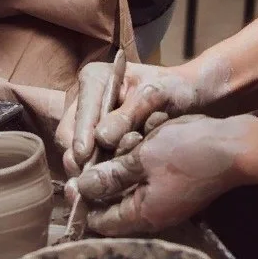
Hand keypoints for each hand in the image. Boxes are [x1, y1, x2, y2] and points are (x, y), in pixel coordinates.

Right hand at [56, 59, 222, 177]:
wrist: (188, 97)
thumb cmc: (172, 89)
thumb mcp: (154, 96)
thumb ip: (128, 115)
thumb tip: (102, 139)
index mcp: (94, 79)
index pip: (80, 113)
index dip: (80, 136)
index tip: (85, 156)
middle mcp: (85, 101)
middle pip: (69, 136)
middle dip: (82, 158)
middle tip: (93, 177)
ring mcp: (90, 123)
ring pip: (78, 153)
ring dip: (94, 166)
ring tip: (113, 174)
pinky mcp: (98, 143)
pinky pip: (92, 161)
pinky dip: (103, 170)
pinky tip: (114, 179)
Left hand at [69, 114, 252, 234]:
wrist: (238, 145)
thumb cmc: (190, 151)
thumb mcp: (143, 157)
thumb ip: (110, 175)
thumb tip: (81, 188)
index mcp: (144, 215)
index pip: (101, 221)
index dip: (84, 200)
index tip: (73, 177)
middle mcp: (156, 214)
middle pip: (116, 204)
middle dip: (103, 178)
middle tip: (94, 154)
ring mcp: (170, 201)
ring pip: (133, 187)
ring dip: (123, 165)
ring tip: (123, 141)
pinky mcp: (180, 186)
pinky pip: (151, 177)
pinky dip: (142, 160)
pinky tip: (145, 138)